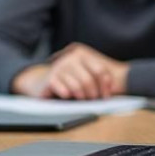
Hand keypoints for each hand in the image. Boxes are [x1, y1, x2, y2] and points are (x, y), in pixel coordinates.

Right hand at [11, 43, 128, 99]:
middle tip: (94, 101)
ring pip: (78, 86)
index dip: (105, 85)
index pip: (100, 70)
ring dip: (82, 97)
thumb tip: (115, 86)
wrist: (39, 80)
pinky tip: (68, 96)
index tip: (106, 96)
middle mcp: (70, 58)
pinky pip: (65, 90)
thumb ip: (97, 75)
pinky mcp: (51, 78)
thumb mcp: (82, 72)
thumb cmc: (66, 79)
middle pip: (89, 80)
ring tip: (82, 100)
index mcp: (81, 54)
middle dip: (94, 94)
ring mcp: (60, 67)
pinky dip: (69, 96)